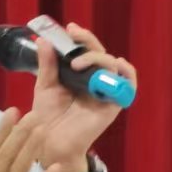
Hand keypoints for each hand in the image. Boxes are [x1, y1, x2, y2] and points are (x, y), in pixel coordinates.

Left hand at [23, 23, 135, 171]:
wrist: (48, 142)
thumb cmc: (47, 116)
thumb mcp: (45, 86)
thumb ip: (47, 65)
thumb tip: (43, 40)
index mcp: (79, 75)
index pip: (86, 50)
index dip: (81, 38)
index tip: (69, 28)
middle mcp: (94, 81)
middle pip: (100, 53)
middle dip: (88, 41)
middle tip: (73, 37)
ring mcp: (104, 92)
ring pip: (112, 65)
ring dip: (97, 58)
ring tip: (77, 63)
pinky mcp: (113, 105)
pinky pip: (128, 85)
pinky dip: (127, 73)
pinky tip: (118, 64)